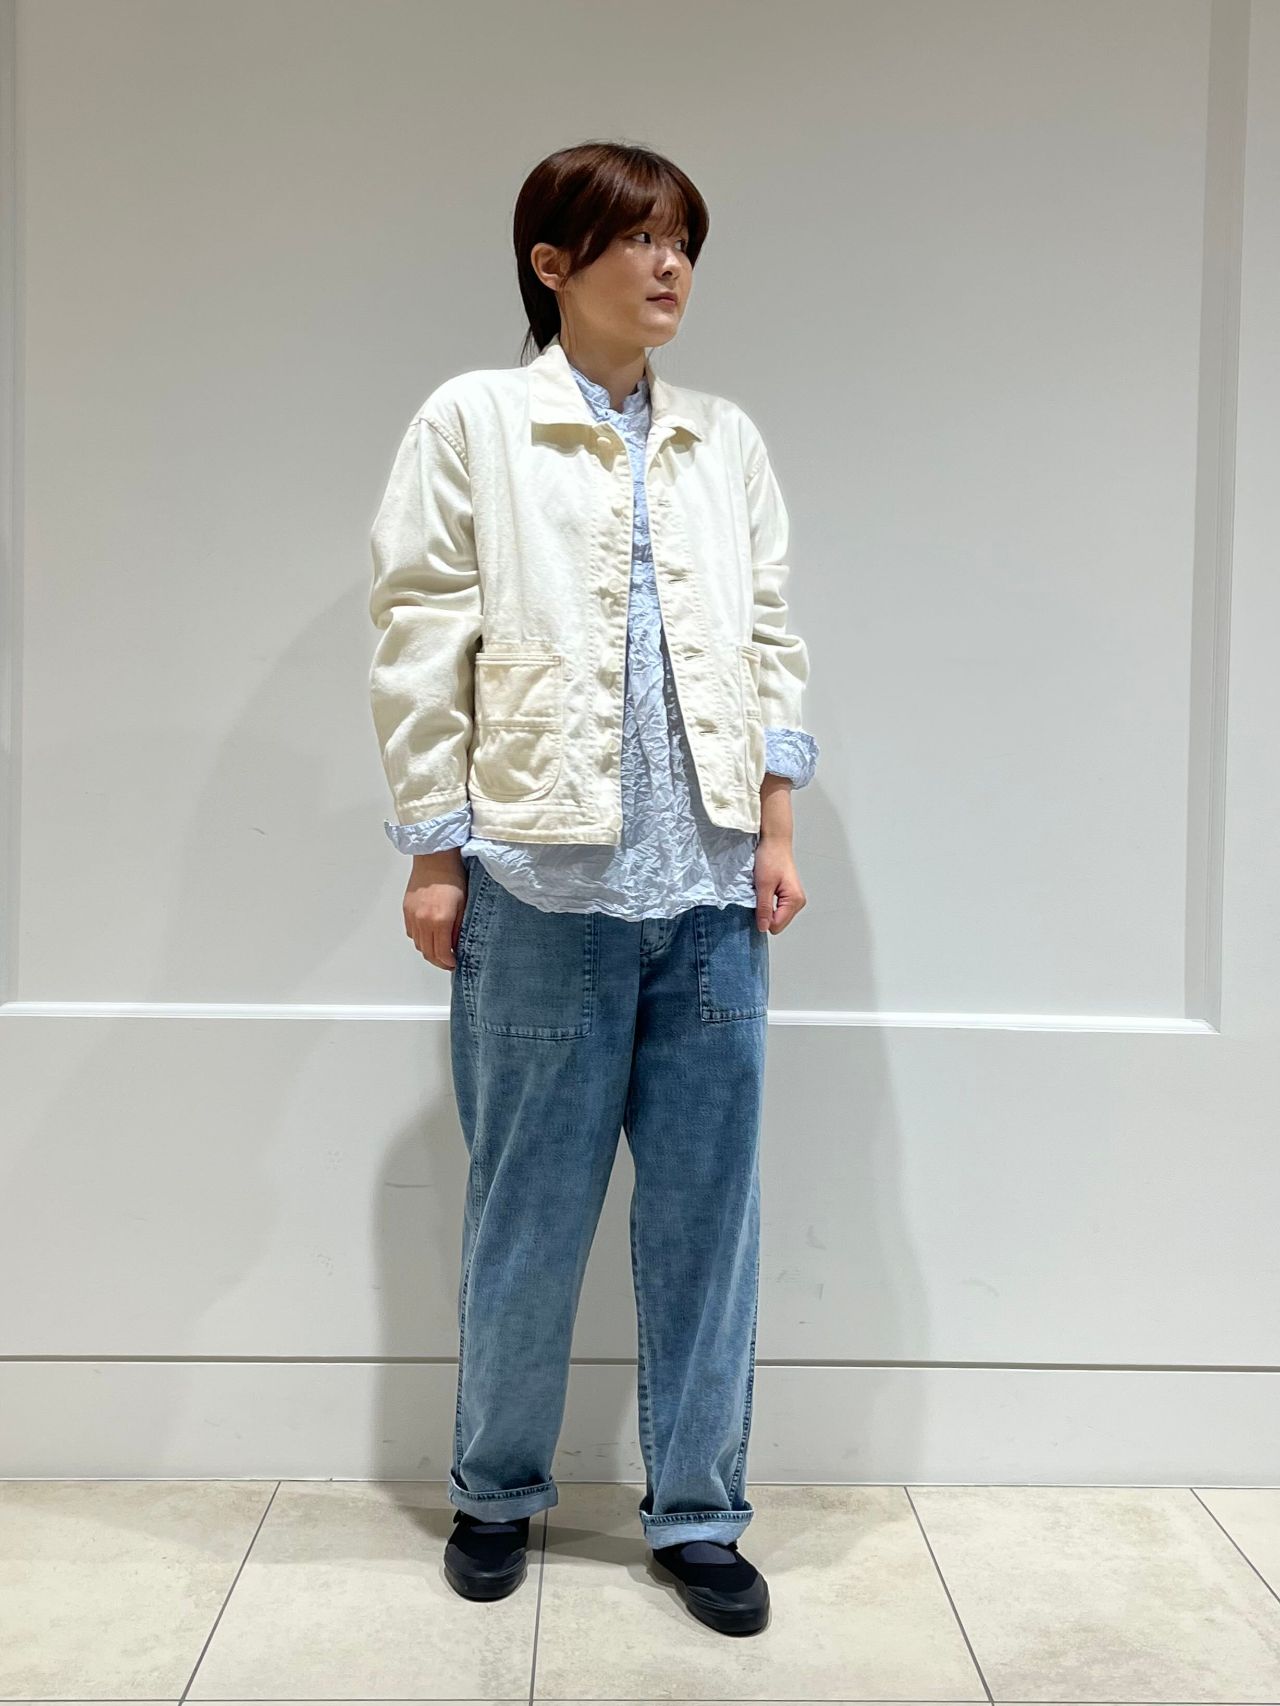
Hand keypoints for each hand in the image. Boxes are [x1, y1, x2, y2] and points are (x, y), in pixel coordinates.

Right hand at [403, 851, 467, 968]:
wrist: (434, 859)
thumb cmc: (452, 877)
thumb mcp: (464, 905)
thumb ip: (458, 929)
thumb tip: (456, 945)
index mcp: (440, 920)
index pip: (441, 953)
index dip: (448, 962)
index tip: (454, 963)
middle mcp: (423, 921)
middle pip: (428, 952)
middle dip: (439, 961)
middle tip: (448, 961)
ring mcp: (412, 916)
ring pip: (418, 944)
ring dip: (429, 951)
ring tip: (440, 949)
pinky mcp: (406, 910)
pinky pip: (411, 933)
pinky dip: (420, 939)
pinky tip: (429, 935)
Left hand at [753, 836, 806, 933]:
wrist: (774, 842)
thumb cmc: (771, 858)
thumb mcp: (763, 885)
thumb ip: (764, 908)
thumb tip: (763, 927)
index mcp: (795, 900)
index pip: (776, 925)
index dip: (762, 918)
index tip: (756, 904)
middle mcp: (798, 902)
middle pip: (778, 923)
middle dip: (765, 913)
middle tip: (759, 895)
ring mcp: (794, 899)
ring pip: (776, 917)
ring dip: (766, 907)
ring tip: (763, 891)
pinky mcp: (788, 895)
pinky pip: (776, 909)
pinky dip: (768, 903)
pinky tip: (766, 891)